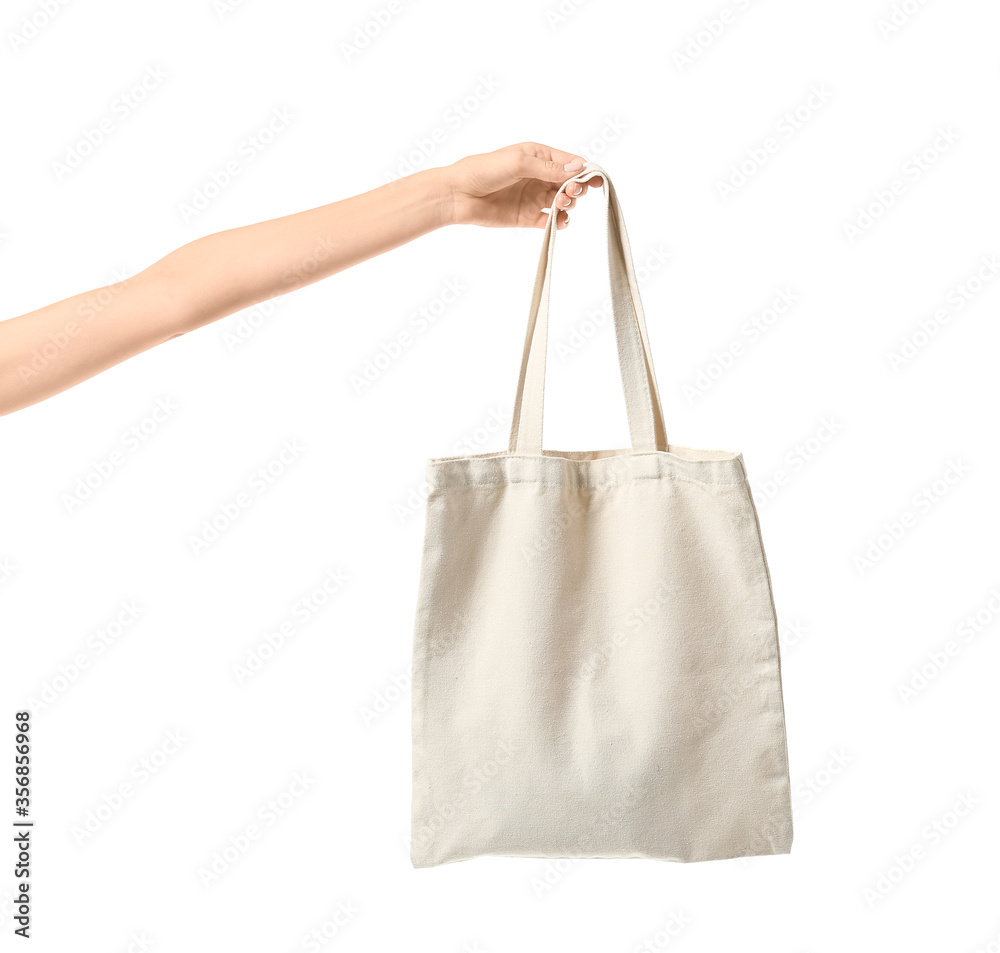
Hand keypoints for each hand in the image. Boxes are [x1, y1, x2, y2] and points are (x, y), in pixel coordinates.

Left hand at [444, 142, 603, 228]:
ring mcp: (534, 197)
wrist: (459, 195)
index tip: (594, 181)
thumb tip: (578, 168)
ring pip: (563, 202)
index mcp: (538, 156)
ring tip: (561, 205)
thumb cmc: (484, 170)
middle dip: (577, 188)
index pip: (570, 163)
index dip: (585, 171)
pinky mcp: (527, 217)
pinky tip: (559, 221)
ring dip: (568, 204)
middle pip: (570, 183)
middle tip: (570, 194)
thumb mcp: (519, 163)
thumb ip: (548, 168)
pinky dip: (559, 222)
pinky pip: (550, 221)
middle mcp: (539, 176)